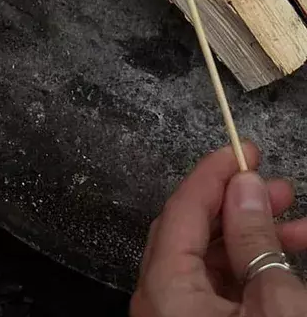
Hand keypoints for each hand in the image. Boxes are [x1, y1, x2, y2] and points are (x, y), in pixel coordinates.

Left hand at [132, 142, 306, 316]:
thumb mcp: (273, 303)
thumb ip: (255, 241)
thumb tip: (245, 186)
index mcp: (163, 287)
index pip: (182, 210)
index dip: (213, 174)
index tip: (243, 150)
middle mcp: (158, 300)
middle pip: (192, 232)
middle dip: (237, 205)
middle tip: (277, 187)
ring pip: (209, 261)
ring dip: (251, 238)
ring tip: (298, 224)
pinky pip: (216, 288)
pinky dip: (248, 270)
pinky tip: (286, 257)